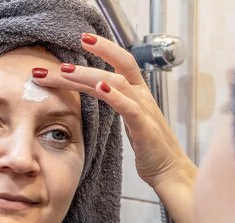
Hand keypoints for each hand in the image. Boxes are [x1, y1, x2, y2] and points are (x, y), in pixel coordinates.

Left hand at [32, 33, 195, 189]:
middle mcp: (143, 98)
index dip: (105, 48)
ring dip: (89, 75)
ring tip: (65, 71)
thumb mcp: (132, 120)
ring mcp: (145, 112)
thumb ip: (117, 102)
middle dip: (96, 52)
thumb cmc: (151, 149)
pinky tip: (100, 88)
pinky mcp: (145, 130)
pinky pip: (129, 109)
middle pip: (121, 65)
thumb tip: (96, 90)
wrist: (170, 172)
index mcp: (140, 94)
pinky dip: (114, 96)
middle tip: (65, 51)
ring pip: (118, 83)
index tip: (81, 39)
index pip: (122, 63)